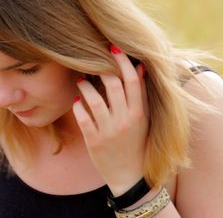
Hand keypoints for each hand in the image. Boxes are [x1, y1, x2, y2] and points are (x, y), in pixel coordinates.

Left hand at [72, 44, 148, 195]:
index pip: (132, 81)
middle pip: (114, 85)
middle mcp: (125, 120)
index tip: (114, 48)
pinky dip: (78, 106)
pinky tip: (77, 101)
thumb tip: (140, 68)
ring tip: (81, 81)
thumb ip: (141, 95)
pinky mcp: (94, 141)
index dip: (123, 61)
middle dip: (103, 68)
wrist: (130, 175)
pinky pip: (83, 118)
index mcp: (139, 113)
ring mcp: (109, 131)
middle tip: (94, 61)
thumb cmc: (138, 143)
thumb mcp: (145, 119)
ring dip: (86, 86)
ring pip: (94, 100)